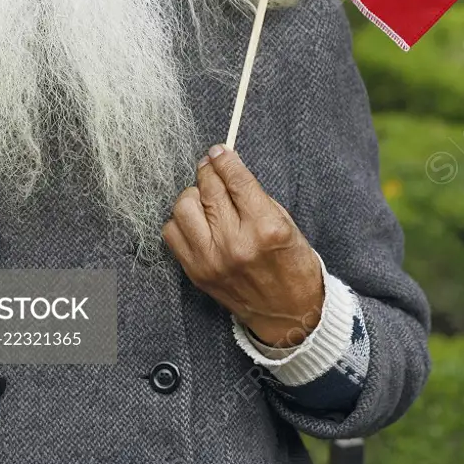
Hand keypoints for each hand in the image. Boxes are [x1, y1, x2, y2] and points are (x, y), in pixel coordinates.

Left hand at [162, 144, 323, 347]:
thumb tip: (225, 166)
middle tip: (212, 166)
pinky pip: (171, 232)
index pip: (235, 179)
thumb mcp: (285, 222)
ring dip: (194, 195)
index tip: (219, 150)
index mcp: (265, 228)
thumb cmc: (291, 264)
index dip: (224, 159)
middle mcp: (235, 244)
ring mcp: (212, 260)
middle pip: (208, 188)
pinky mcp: (196, 273)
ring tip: (207, 199)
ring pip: (184, 206)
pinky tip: (197, 222)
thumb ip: (253, 194)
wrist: (288, 313)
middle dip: (209, 170)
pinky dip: (181, 221)